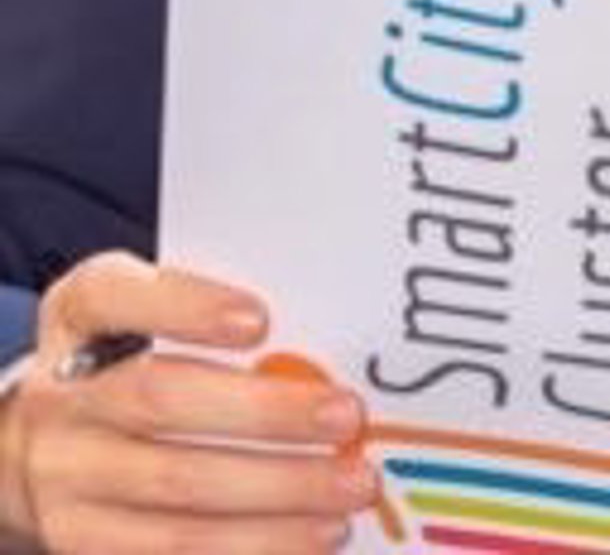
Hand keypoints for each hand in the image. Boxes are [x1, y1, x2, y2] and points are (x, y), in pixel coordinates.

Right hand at [0, 252, 375, 552]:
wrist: (47, 443)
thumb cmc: (137, 355)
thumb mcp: (156, 313)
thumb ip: (223, 315)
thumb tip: (329, 342)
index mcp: (79, 315)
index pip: (112, 295)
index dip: (187, 307)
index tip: (261, 321)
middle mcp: (59, 397)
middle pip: (160, 400)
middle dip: (266, 412)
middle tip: (346, 417)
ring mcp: (61, 478)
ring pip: (174, 491)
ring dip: (274, 495)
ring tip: (348, 490)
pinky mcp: (81, 542)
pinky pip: (167, 553)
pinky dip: (247, 548)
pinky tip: (307, 537)